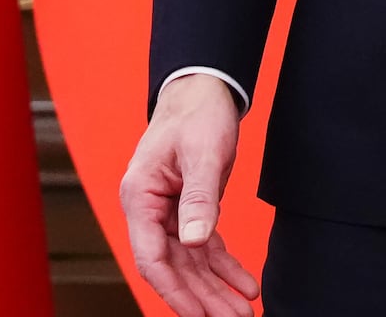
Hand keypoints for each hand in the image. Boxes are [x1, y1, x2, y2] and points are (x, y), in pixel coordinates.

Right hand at [122, 71, 260, 316]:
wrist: (204, 90)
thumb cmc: (197, 113)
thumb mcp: (202, 152)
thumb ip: (199, 197)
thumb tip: (195, 240)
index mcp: (139, 196)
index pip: (151, 256)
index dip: (174, 289)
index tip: (198, 314)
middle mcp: (149, 210)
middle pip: (174, 267)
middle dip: (201, 298)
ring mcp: (168, 213)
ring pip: (191, 262)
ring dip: (215, 289)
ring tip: (241, 313)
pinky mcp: (190, 210)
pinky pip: (206, 248)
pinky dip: (225, 267)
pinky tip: (245, 285)